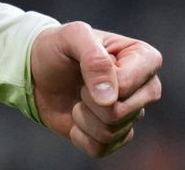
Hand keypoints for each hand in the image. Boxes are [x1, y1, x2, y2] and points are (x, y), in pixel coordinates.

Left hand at [29, 21, 162, 157]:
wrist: (38, 72)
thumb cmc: (58, 48)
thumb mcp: (72, 36)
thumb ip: (94, 58)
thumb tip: (110, 99)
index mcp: (144, 58)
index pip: (127, 84)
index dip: (98, 80)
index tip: (85, 64)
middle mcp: (146, 88)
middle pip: (122, 112)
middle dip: (89, 100)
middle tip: (80, 84)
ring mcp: (132, 114)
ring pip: (110, 132)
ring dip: (82, 116)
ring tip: (78, 98)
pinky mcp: (116, 136)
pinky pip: (100, 149)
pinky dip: (79, 135)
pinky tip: (76, 117)